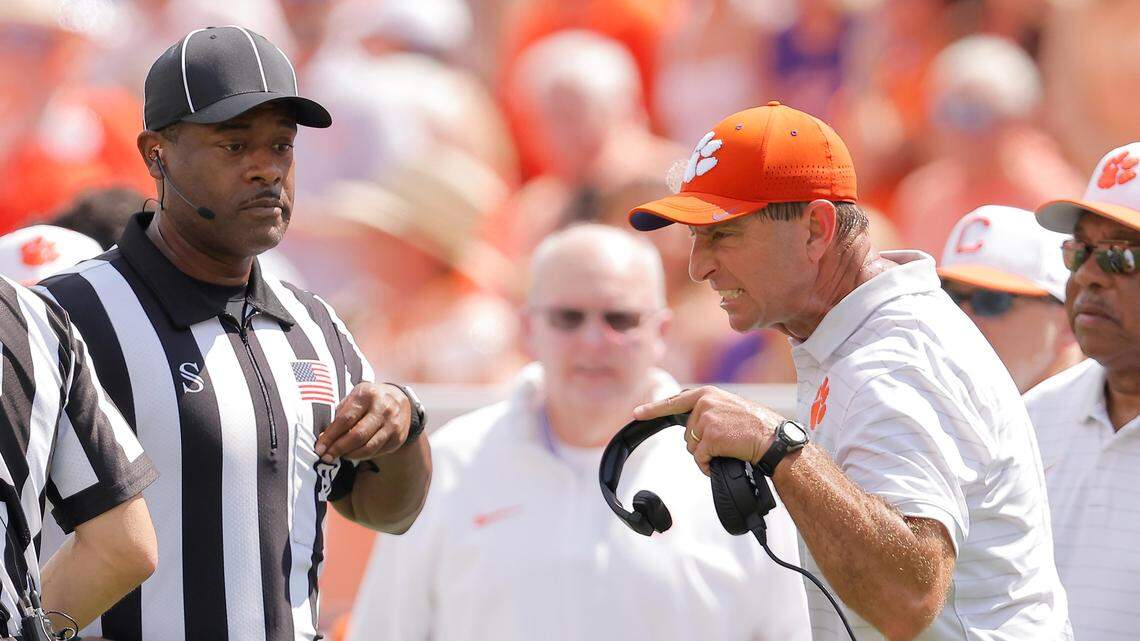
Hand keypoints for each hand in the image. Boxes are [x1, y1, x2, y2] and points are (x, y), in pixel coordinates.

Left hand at [316, 383, 410, 463]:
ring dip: (350, 455)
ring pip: (368, 447)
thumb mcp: (354, 397)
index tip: (319, 448)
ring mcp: (393, 424)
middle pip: (357, 435)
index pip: (345, 419)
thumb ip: (340, 415)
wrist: (400, 400)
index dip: (330, 436)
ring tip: (339, 456)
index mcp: (367, 395)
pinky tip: (354, 454)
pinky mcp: (398, 437)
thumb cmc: (369, 400)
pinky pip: (377, 452)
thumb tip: (323, 439)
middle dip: (338, 449)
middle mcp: (383, 408)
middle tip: (326, 457)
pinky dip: (362, 455)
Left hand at [633, 386, 783, 474]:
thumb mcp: (729, 408)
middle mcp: (704, 403)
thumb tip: (691, 425)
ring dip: (706, 454)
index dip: (653, 409)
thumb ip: (708, 410)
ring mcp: (706, 419)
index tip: (637, 413)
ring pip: (692, 446)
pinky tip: (723, 459)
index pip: (674, 401)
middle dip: (700, 443)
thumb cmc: (755, 427)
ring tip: (728, 448)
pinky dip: (707, 465)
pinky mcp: (710, 436)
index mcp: (707, 394)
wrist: (773, 439)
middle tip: (724, 441)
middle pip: (686, 432)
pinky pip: (699, 458)